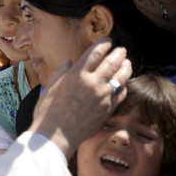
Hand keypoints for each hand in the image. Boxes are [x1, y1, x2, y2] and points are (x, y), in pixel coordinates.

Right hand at [29, 38, 131, 158]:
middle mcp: (92, 83)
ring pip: (120, 77)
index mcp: (76, 74)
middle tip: (121, 49)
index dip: (103, 44)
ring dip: (125, 67)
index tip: (107, 40)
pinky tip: (123, 83)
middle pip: (111, 62)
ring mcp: (103, 96)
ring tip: (127, 62)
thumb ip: (61, 72)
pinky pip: (120, 94)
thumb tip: (69, 61)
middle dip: (118, 53)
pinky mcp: (108, 109)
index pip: (94, 53)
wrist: (56, 135)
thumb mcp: (50, 87)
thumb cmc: (48, 111)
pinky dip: (123, 86)